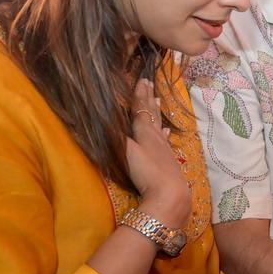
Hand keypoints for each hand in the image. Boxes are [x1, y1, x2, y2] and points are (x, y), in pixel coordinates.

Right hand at [126, 79, 189, 227]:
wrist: (171, 194)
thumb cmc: (147, 171)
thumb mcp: (126, 151)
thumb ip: (115, 136)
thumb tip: (102, 119)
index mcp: (146, 132)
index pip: (141, 109)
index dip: (139, 95)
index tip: (141, 80)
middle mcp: (157, 137)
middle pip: (152, 114)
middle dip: (148, 99)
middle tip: (149, 84)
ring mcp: (165, 149)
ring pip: (160, 126)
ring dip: (158, 113)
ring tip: (158, 101)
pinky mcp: (169, 162)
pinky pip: (166, 141)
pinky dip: (166, 134)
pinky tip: (169, 134)